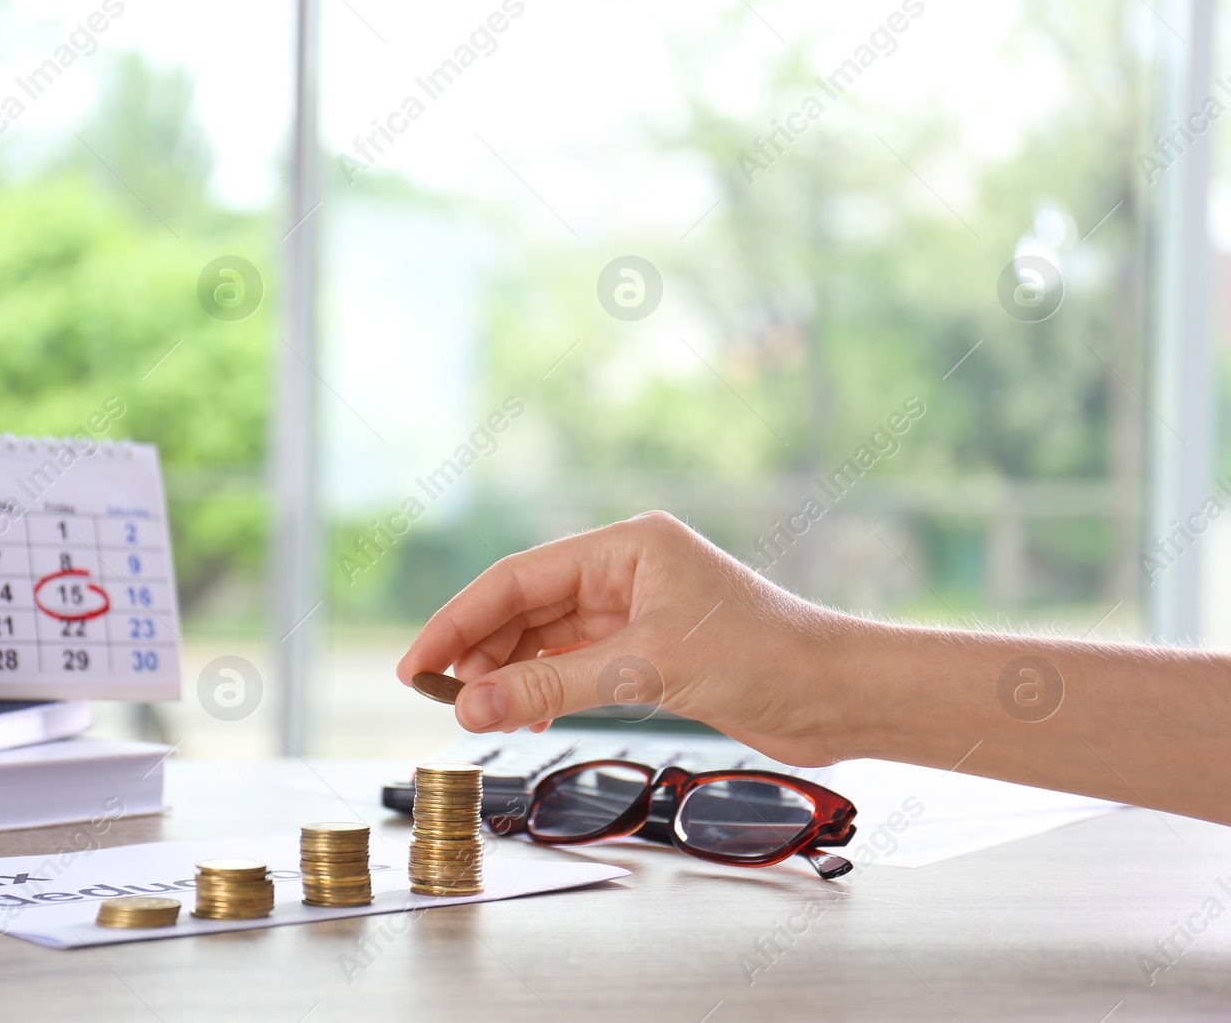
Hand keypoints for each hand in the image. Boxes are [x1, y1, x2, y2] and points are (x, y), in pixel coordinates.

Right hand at [396, 511, 853, 766]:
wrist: (840, 696)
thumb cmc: (766, 658)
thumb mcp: (647, 670)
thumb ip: (552, 687)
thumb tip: (472, 706)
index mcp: (629, 546)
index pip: (520, 577)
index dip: (461, 619)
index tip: (418, 661)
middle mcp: (628, 570)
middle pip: (527, 605)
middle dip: (480, 648)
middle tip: (436, 694)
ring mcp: (638, 612)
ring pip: (548, 638)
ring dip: (508, 673)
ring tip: (472, 710)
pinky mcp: (651, 653)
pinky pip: (576, 666)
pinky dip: (543, 689)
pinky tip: (519, 713)